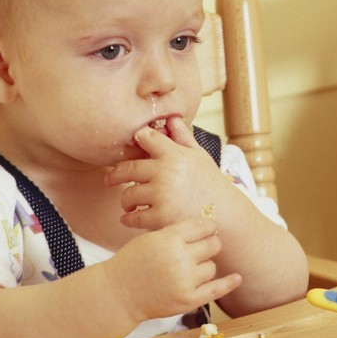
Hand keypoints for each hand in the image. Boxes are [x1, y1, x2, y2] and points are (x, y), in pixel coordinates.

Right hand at [103, 216, 241, 323]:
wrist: (118, 293)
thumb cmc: (134, 262)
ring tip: (185, 270)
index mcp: (169, 239)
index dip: (208, 227)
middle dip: (210, 244)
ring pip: (212, 267)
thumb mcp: (152, 238)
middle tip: (202, 248)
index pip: (203, 226)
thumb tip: (211, 226)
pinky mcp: (188, 300)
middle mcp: (179, 258)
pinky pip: (216, 289)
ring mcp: (185, 281)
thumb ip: (178, 232)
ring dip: (204, 267)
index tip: (209, 228)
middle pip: (213, 245)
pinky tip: (237, 277)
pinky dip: (229, 283)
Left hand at [105, 116, 222, 229]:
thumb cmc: (211, 184)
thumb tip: (171, 118)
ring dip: (125, 201)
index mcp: (174, 154)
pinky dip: (129, 219)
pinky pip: (134, 217)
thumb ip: (183, 138)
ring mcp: (162, 194)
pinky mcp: (161, 217)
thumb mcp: (199, 157)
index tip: (133, 145)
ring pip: (128, 195)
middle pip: (128, 168)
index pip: (146, 137)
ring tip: (128, 204)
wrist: (226, 215)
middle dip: (116, 174)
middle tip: (110, 179)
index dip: (137, 139)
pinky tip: (130, 218)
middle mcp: (166, 171)